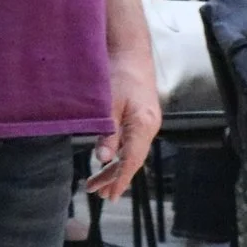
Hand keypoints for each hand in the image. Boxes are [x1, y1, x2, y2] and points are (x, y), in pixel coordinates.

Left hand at [89, 48, 160, 201]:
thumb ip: (108, 133)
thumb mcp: (109, 104)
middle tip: (97, 193)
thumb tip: (103, 159)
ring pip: (132, 152)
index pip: (131, 160)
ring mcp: (148, 122)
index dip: (120, 180)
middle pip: (133, 160)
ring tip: (97, 183)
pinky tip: (109, 160)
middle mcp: (149, 126)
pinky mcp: (142, 117)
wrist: (131, 51)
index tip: (110, 195)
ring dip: (115, 168)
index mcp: (143, 124)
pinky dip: (120, 155)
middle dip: (115, 178)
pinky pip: (132, 143)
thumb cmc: (120, 73)